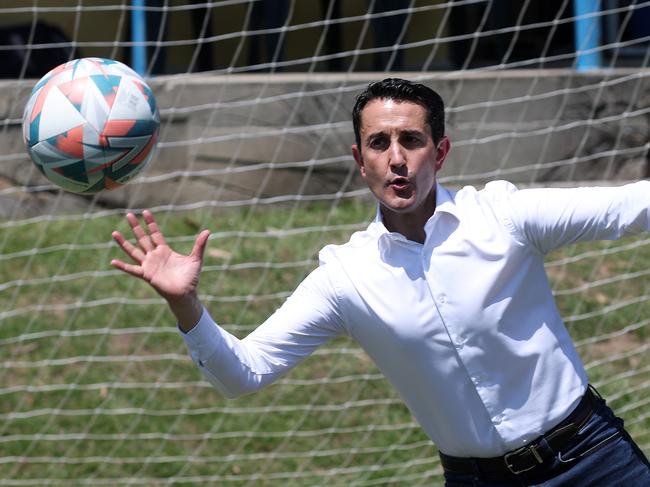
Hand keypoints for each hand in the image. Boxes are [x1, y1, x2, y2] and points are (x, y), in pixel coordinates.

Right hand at [111, 210, 209, 329]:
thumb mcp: (196, 258)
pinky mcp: (147, 275)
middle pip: (142, 238)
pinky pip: (132, 270)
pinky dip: (123, 266)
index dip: (151, 223)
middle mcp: (155, 256)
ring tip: (114, 233)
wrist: (186, 294)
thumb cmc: (190, 278)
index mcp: (165, 250)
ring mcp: (149, 265)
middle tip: (128, 215)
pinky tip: (113, 261)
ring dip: (124, 243)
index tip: (145, 212)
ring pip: (134, 251)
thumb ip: (200, 245)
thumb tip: (208, 231)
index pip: (155, 233)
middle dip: (136, 227)